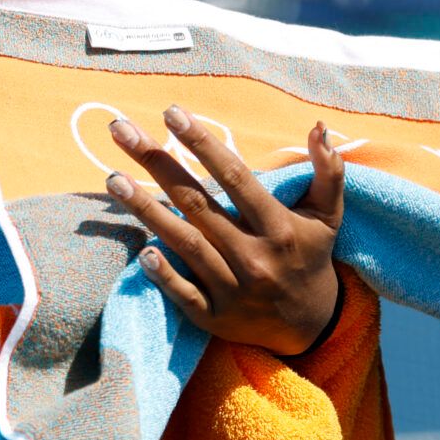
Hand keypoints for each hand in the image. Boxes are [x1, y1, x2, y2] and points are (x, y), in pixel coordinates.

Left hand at [104, 106, 343, 355]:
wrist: (311, 327)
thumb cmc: (310, 256)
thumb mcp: (327, 215)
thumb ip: (327, 171)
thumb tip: (319, 127)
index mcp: (278, 227)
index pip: (235, 177)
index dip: (202, 144)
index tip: (172, 112)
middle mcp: (253, 257)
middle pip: (197, 204)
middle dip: (157, 163)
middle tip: (121, 129)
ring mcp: (232, 289)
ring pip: (184, 244)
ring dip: (145, 210)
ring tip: (112, 178)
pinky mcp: (213, 317)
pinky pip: (183, 293)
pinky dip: (162, 274)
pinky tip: (140, 250)